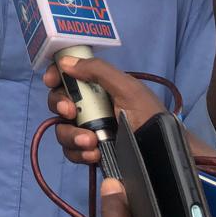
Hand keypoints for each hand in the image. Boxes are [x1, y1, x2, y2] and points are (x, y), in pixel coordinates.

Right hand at [44, 56, 164, 165]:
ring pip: (61, 129)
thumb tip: (66, 62)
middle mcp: (89, 107)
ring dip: (71, 135)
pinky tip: (94, 154)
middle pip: (57, 102)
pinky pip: (71, 151)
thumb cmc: (149, 115)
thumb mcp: (127, 88)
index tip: (51, 81)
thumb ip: (98, 70)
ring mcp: (88, 131)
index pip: (68, 77)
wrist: (163, 154)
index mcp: (97, 87)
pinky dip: (79, 153)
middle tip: (71, 113)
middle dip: (60, 106)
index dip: (55, 76)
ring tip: (91, 142)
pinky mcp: (90, 152)